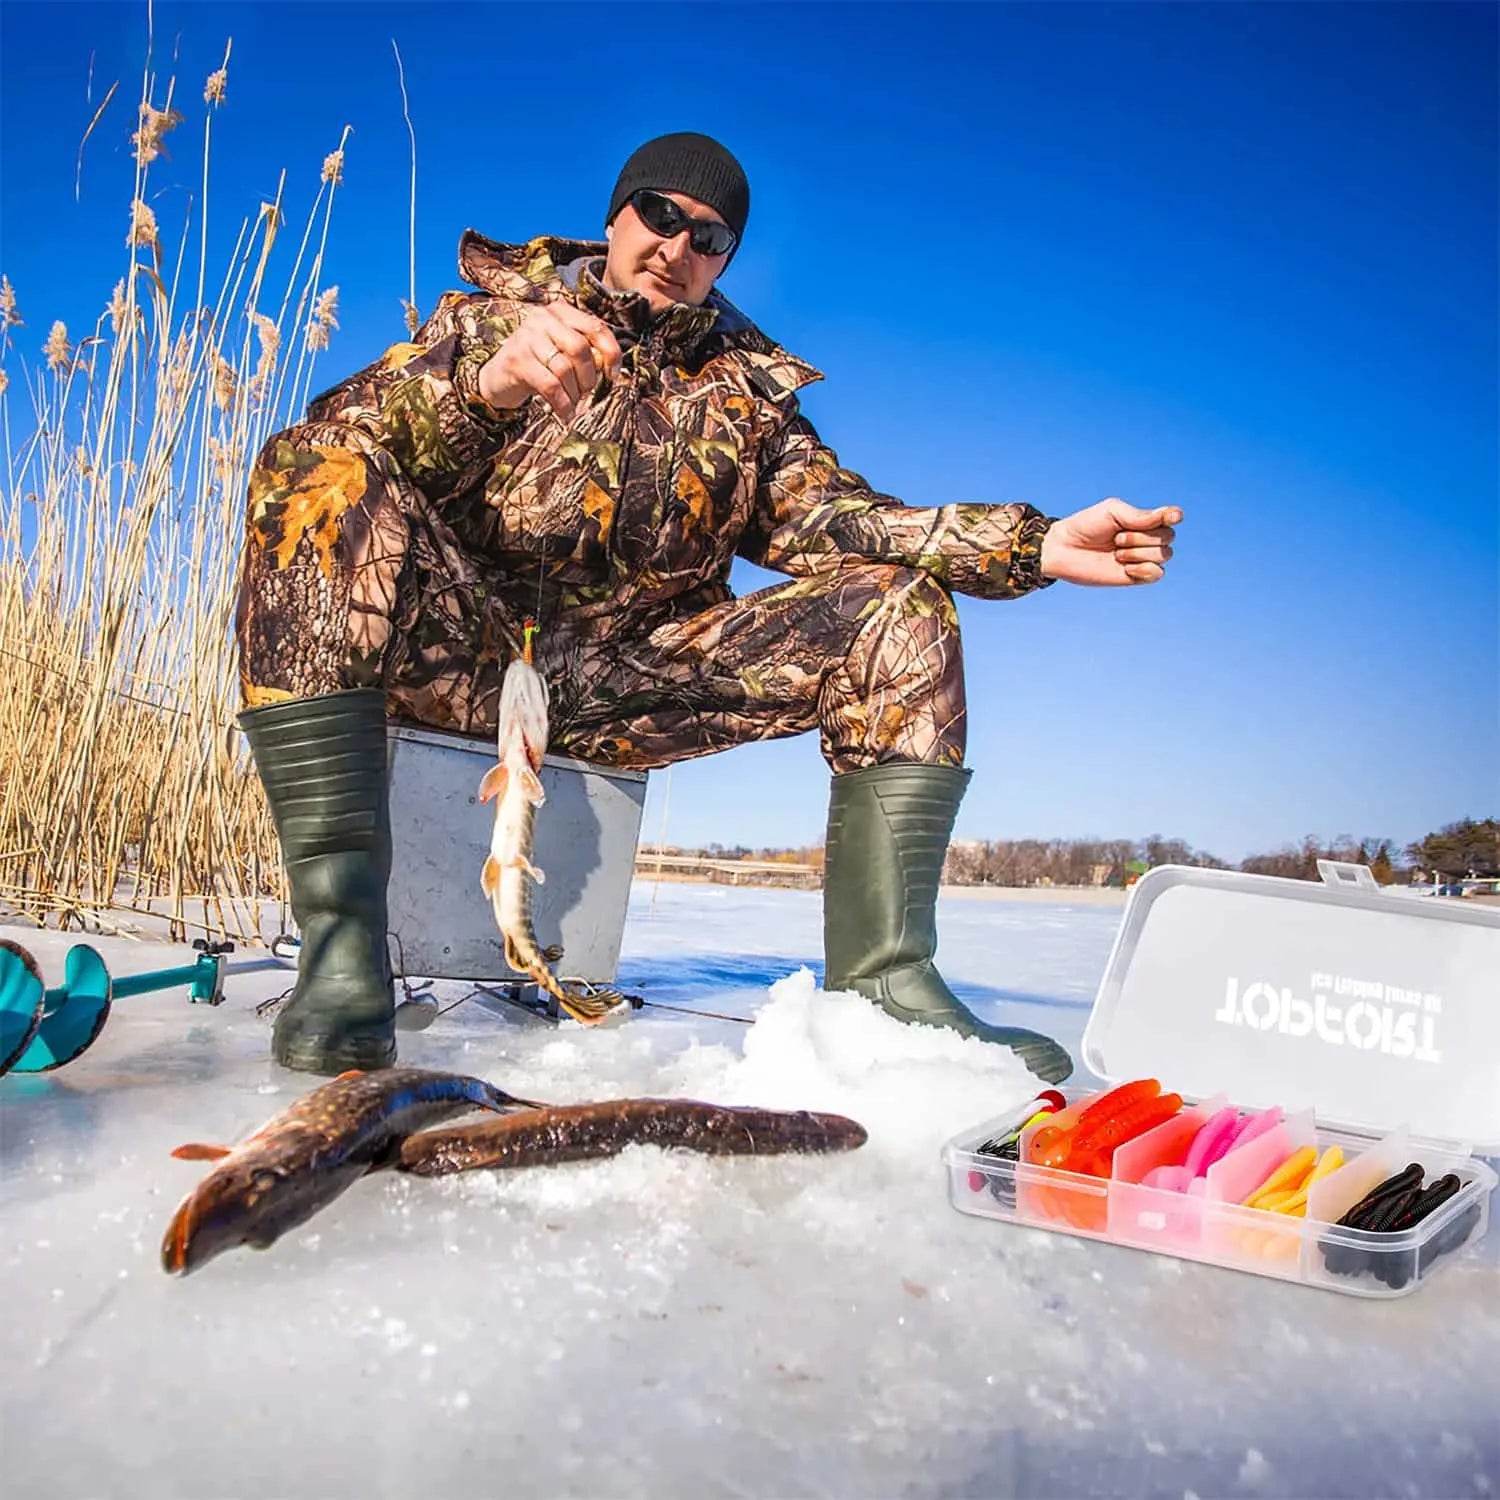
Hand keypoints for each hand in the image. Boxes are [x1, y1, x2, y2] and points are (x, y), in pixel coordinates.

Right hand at [476, 303, 623, 423]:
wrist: (498, 378)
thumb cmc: (538, 364)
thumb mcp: (561, 350)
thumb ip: (585, 351)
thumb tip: (611, 370)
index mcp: (560, 311)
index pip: (596, 326)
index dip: (611, 353)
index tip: (612, 375)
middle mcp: (542, 318)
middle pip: (580, 348)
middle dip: (589, 376)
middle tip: (587, 393)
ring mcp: (526, 337)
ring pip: (564, 369)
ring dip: (574, 393)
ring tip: (574, 405)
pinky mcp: (516, 360)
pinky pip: (550, 385)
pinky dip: (562, 404)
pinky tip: (565, 414)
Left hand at [1039, 498, 1181, 586]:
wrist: (1064, 550)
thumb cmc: (1085, 526)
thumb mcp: (1113, 512)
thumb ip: (1141, 515)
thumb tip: (1174, 516)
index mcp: (1142, 520)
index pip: (1170, 517)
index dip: (1173, 516)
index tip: (1171, 516)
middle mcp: (1146, 539)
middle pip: (1168, 537)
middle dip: (1142, 537)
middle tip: (1116, 538)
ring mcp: (1141, 558)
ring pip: (1164, 555)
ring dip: (1138, 552)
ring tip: (1116, 552)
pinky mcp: (1136, 577)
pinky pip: (1157, 574)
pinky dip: (1143, 569)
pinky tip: (1125, 568)